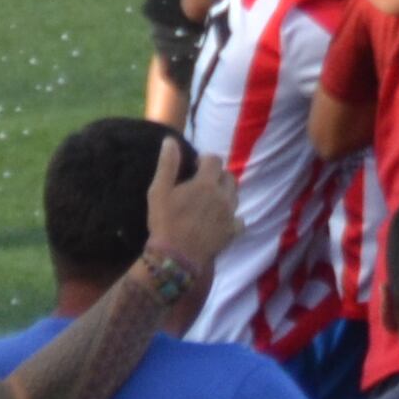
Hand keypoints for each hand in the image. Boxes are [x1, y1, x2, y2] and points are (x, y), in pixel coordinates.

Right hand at [145, 136, 237, 275]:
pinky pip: (240, 219)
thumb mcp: (159, 191)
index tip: (194, 167)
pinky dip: (233, 217)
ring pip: (235, 195)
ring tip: (210, 200)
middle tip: (201, 183)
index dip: (204, 160)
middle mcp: (224, 196)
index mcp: (207, 183)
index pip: (214, 160)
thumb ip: (167, 164)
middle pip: (228, 176)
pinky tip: (222, 220)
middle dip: (217, 175)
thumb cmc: (165, 222)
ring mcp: (231, 214)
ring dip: (225, 193)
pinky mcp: (233, 232)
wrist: (176, 257)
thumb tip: (170, 140)